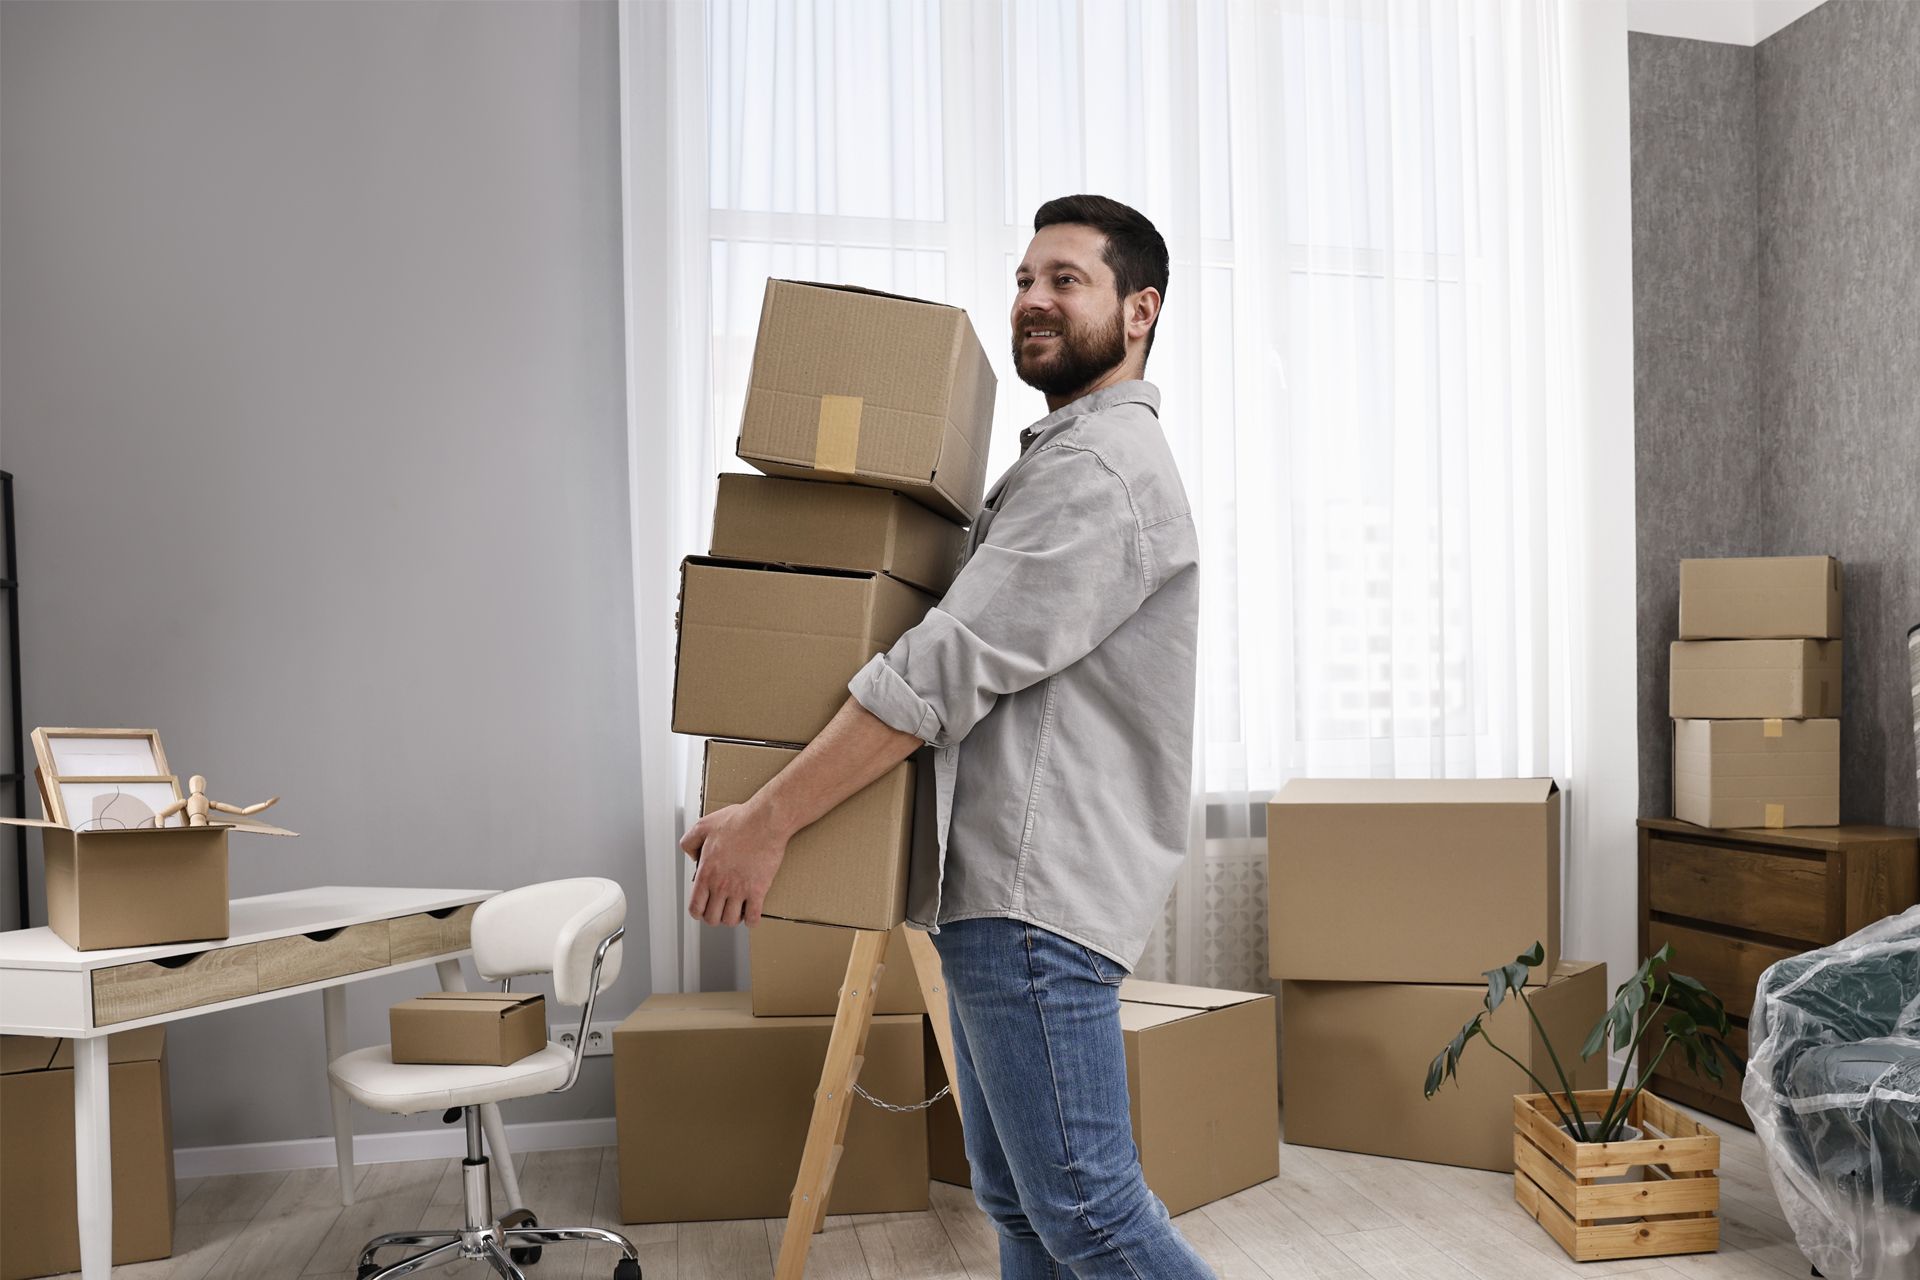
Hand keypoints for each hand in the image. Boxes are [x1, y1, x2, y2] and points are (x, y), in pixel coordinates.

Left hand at [679, 799, 789, 926]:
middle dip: (715, 917)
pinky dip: (751, 921)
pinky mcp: (759, 890)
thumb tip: (693, 857)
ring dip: (733, 919)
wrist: (765, 821)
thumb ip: (690, 842)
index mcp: (706, 872)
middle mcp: (721, 885)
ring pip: (731, 921)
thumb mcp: (704, 825)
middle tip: (721, 910)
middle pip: (712, 918)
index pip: (695, 907)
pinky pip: (753, 917)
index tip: (703, 909)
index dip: (698, 912)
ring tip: (736, 911)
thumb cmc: (739, 821)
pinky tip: (752, 914)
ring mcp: (740, 889)